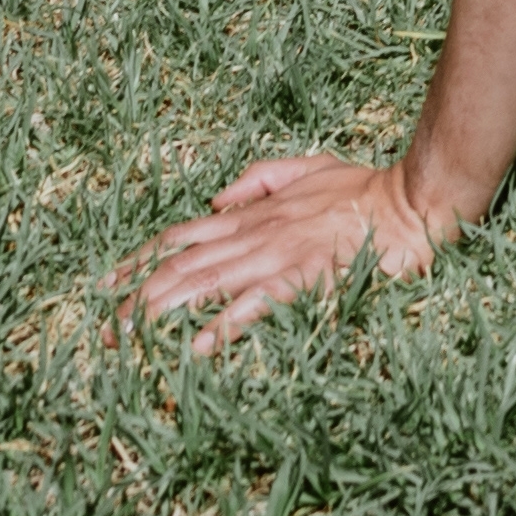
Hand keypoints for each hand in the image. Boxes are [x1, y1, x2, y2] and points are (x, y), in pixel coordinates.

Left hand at [119, 154, 459, 346]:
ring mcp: (276, 258)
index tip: (106, 285)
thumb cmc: (365, 188)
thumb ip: (261, 178)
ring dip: (162, 316)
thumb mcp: (308, 166)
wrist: (411, 203)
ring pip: (203, 287)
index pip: (181, 236)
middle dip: (136, 301)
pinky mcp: (304, 280)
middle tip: (103, 333)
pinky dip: (223, 327)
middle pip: (179, 268)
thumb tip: (217, 197)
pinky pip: (255, 305)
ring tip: (129, 343)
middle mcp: (254, 236)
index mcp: (253, 214)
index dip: (139, 260)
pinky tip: (197, 348)